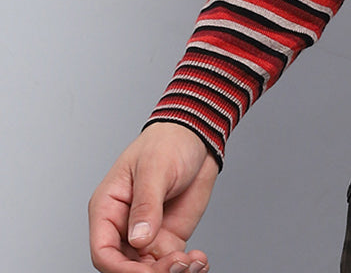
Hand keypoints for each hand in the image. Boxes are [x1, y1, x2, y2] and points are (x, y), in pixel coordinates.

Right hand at [89, 122, 217, 272]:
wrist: (197, 137)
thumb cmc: (167, 142)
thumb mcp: (155, 168)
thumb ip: (146, 204)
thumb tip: (138, 239)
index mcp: (108, 208)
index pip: (103, 251)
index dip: (120, 269)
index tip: (145, 271)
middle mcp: (123, 227)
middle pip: (126, 267)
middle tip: (178, 264)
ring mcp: (146, 235)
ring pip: (149, 270)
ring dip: (171, 272)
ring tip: (193, 261)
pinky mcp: (168, 237)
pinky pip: (171, 264)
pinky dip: (186, 268)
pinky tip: (200, 261)